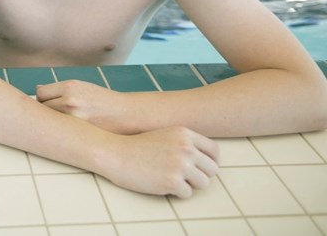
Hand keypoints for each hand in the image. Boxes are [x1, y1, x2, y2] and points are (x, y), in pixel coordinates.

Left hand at [37, 80, 131, 133]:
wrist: (127, 114)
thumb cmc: (102, 100)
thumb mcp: (83, 87)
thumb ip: (62, 90)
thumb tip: (38, 90)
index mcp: (70, 87)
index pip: (41, 92)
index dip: (42, 98)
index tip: (47, 102)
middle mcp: (70, 101)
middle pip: (42, 107)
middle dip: (46, 111)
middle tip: (55, 114)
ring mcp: (74, 118)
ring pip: (49, 122)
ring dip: (52, 122)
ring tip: (62, 124)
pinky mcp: (79, 133)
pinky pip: (60, 133)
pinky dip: (61, 132)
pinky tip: (68, 132)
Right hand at [103, 126, 218, 198]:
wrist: (115, 154)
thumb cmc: (137, 146)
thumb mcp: (164, 134)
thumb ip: (185, 143)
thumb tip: (205, 160)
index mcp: (185, 134)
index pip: (214, 151)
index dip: (211, 162)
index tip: (203, 168)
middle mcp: (186, 148)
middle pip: (212, 170)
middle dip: (200, 175)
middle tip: (183, 176)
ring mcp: (180, 165)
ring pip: (203, 183)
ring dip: (190, 185)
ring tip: (172, 180)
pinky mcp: (172, 182)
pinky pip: (187, 194)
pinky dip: (176, 193)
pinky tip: (162, 184)